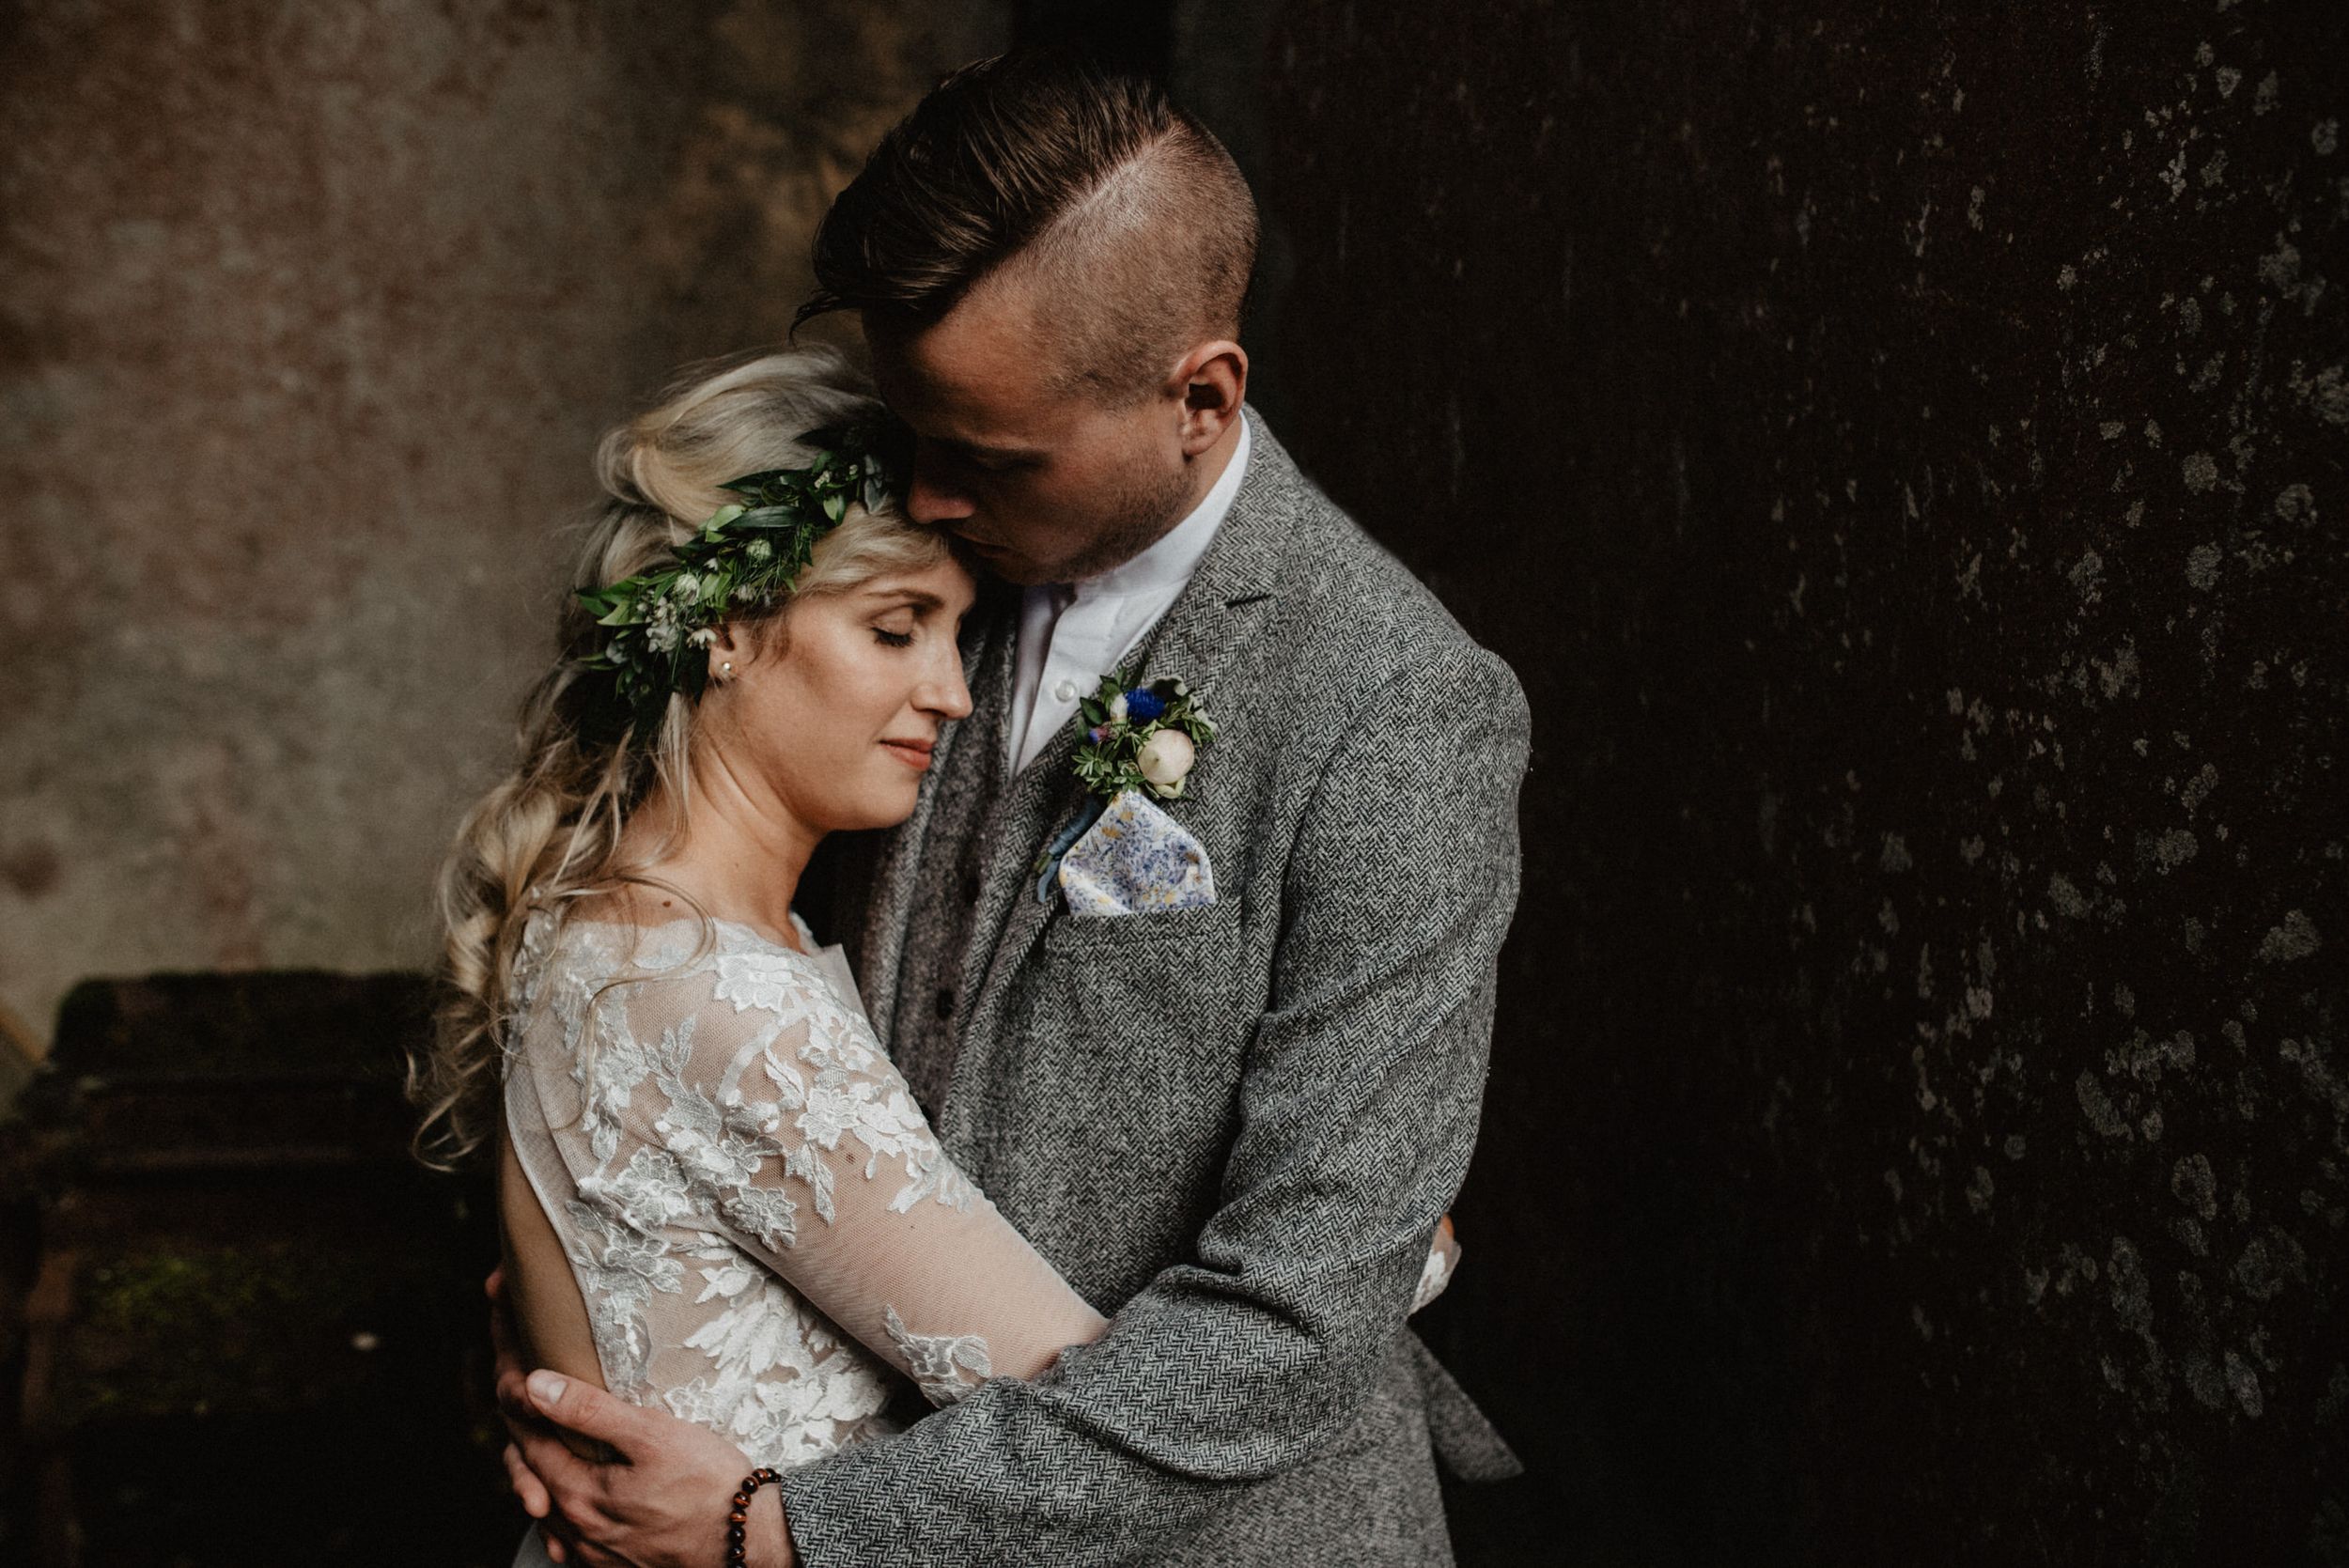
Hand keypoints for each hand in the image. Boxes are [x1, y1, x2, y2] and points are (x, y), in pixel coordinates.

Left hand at [504, 1369, 792, 1567]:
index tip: (517, 1385)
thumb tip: (535, 1386)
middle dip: (523, 1448)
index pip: (531, 1448)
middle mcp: (579, 1533)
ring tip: (542, 1455)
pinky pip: (572, 1544)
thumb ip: (590, 1410)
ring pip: (551, 1516)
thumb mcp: (652, 1433)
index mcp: (579, 1496)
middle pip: (532, 1484)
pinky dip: (563, 1518)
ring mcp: (597, 1556)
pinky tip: (574, 1508)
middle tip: (524, 1418)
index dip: (521, 1413)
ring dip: (540, 1483)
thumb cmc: (707, 1482)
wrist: (748, 1539)